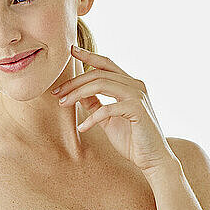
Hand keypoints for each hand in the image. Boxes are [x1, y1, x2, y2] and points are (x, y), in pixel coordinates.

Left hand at [52, 45, 176, 174]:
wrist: (153, 159)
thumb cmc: (131, 139)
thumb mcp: (108, 118)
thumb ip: (95, 103)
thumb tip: (77, 93)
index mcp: (130, 84)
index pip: (106, 64)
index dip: (88, 55)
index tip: (71, 50)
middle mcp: (136, 85)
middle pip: (98, 74)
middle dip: (74, 82)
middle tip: (56, 93)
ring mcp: (138, 96)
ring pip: (101, 84)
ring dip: (77, 94)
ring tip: (63, 104)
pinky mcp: (137, 110)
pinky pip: (107, 109)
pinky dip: (92, 118)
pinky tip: (82, 128)